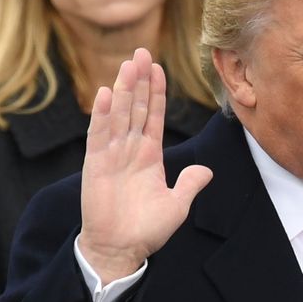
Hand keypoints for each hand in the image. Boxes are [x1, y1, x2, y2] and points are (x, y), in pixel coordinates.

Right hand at [77, 49, 211, 284]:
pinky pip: (99, 135)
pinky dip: (102, 115)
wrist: (121, 249)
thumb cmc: (147, 230)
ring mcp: (112, 155)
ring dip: (123, 89)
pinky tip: (106, 94)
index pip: (154, 116)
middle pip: (136, 108)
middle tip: (142, 52)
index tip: (158, 68)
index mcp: (149, 156)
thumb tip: (207, 171)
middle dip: (140, 81)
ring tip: (128, 64)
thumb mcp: (177, 205)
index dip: (156, 92)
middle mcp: (130, 150)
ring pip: (119, 115)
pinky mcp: (96, 166)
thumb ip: (190, 184)